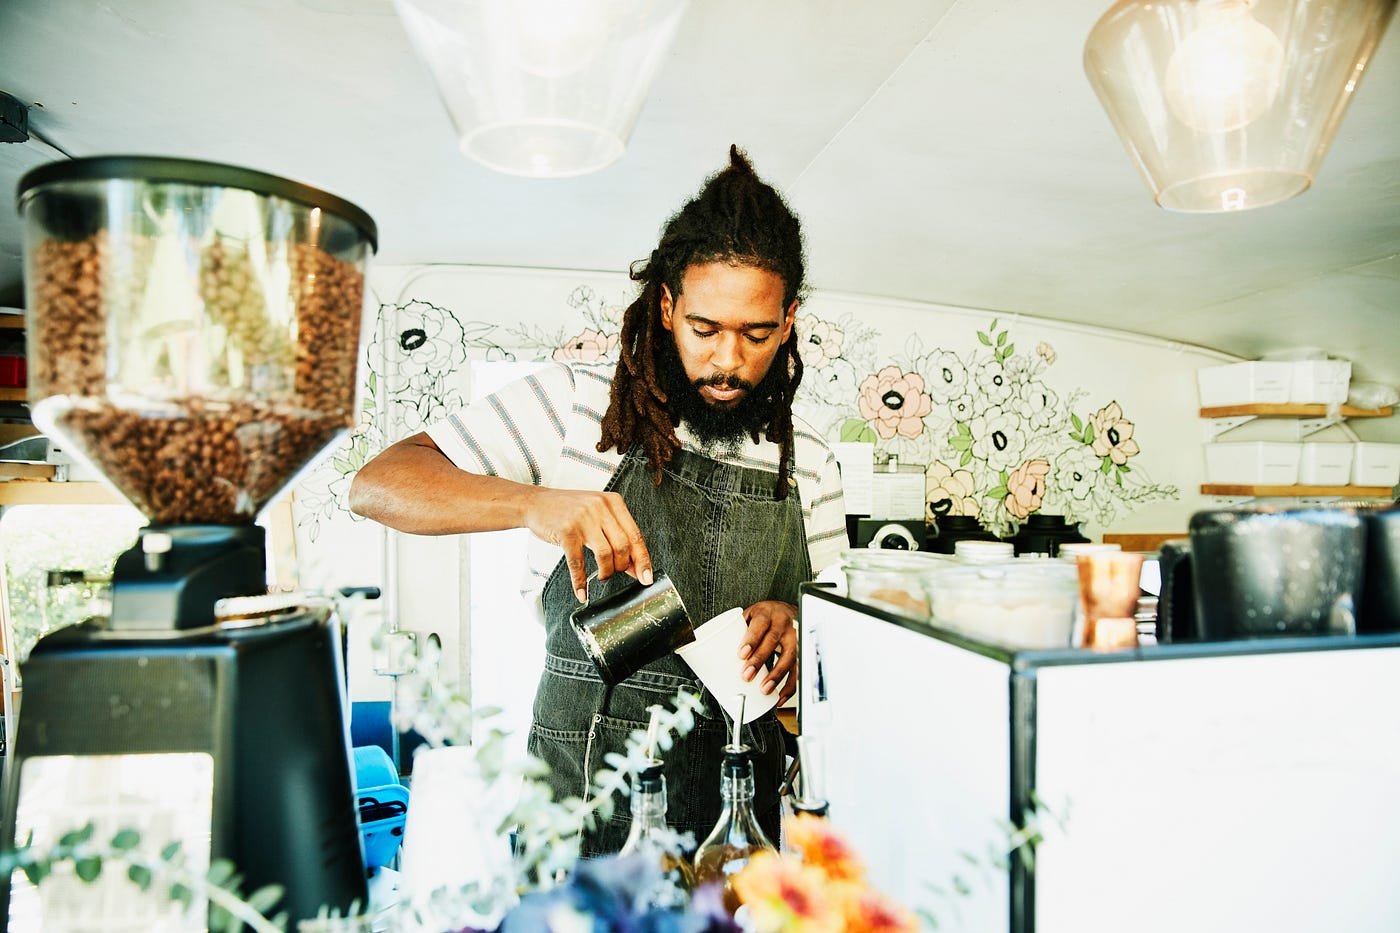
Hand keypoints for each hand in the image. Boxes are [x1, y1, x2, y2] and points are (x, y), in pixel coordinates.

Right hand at [523, 488, 652, 600]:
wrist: (535, 503)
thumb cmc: (568, 511)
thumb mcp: (597, 515)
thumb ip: (616, 535)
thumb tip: (635, 566)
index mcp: (613, 502)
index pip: (635, 535)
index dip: (643, 560)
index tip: (646, 577)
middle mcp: (600, 507)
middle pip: (622, 546)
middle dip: (622, 567)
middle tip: (615, 573)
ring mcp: (583, 518)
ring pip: (605, 555)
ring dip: (606, 572)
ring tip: (601, 576)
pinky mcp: (566, 531)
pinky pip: (578, 563)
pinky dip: (580, 581)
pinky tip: (581, 591)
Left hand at [739, 600, 798, 703]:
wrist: (788, 611)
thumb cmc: (765, 616)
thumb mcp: (750, 616)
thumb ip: (737, 632)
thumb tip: (714, 654)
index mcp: (767, 613)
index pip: (760, 625)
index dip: (751, 639)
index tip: (741, 654)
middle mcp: (783, 624)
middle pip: (772, 641)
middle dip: (759, 660)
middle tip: (747, 676)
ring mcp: (794, 637)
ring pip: (789, 657)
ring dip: (777, 675)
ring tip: (764, 689)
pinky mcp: (800, 652)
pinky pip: (798, 670)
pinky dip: (790, 685)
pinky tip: (780, 696)